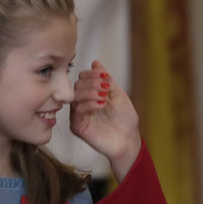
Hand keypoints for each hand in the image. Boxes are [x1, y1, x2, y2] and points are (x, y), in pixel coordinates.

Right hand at [71, 60, 141, 180]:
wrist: (128, 140)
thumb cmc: (125, 120)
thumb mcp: (118, 94)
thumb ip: (106, 80)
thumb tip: (96, 63)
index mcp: (91, 95)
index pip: (82, 78)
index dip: (92, 75)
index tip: (105, 77)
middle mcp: (83, 103)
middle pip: (77, 85)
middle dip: (92, 83)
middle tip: (105, 88)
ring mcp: (79, 115)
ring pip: (75, 96)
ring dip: (90, 92)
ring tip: (104, 97)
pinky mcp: (77, 126)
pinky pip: (76, 111)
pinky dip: (89, 104)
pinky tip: (101, 105)